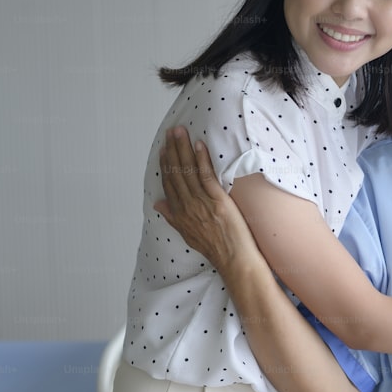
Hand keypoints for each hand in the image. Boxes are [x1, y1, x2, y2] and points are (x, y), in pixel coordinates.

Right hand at [152, 126, 262, 270]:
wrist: (234, 259)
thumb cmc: (215, 248)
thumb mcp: (187, 234)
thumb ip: (172, 217)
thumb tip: (158, 203)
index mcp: (179, 214)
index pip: (168, 184)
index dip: (165, 164)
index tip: (164, 149)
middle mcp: (187, 206)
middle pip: (176, 173)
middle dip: (172, 150)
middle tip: (171, 132)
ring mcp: (201, 203)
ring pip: (188, 171)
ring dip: (183, 149)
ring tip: (180, 132)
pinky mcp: (217, 200)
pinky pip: (205, 175)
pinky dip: (201, 159)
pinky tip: (198, 145)